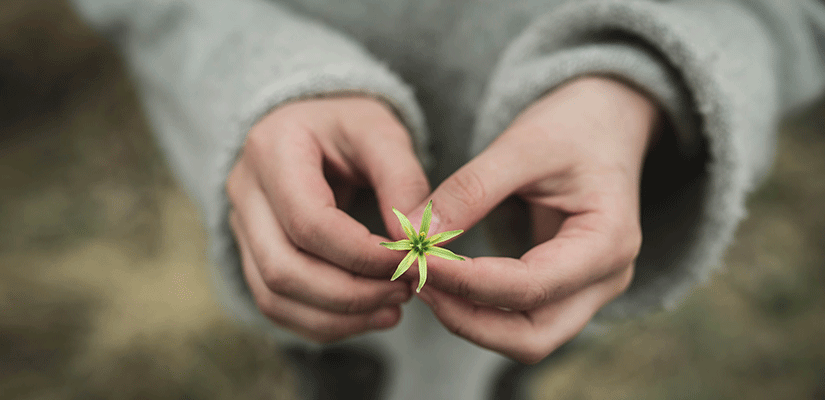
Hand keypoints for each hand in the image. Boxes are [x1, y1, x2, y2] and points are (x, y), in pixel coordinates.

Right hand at [227, 96, 429, 342]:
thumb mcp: (383, 133)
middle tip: (405, 291)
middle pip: (283, 269)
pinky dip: (323, 322)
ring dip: (339, 317)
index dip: (362, 254)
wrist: (314, 126)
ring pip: (274, 297)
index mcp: (272, 149)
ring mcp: (241, 227)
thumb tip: (417, 243)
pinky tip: (368, 315)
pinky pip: (276, 306)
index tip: (411, 261)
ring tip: (393, 309)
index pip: (309, 223)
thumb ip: (403, 181)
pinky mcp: (251, 254)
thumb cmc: (351, 125)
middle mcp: (244, 191)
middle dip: (351, 294)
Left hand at [411, 77, 659, 362]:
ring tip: (421, 277)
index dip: (467, 281)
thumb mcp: (523, 144)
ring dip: (468, 319)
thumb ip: (472, 189)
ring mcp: (588, 291)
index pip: (531, 287)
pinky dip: (478, 309)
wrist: (605, 120)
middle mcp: (606, 279)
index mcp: (608, 241)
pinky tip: (442, 278)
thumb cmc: (573, 125)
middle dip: (466, 318)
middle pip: (532, 337)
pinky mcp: (565, 290)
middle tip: (414, 278)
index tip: (415, 259)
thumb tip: (416, 234)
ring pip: (525, 338)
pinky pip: (520, 319)